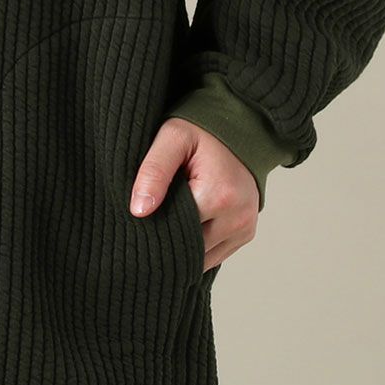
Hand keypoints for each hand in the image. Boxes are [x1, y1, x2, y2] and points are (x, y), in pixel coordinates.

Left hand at [128, 119, 258, 271]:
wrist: (239, 127)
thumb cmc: (202, 131)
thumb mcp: (172, 138)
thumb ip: (154, 172)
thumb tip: (139, 211)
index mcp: (219, 196)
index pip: (176, 232)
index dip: (154, 227)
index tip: (139, 217)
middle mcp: (238, 218)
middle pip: (190, 249)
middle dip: (167, 239)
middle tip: (148, 221)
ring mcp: (245, 229)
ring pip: (201, 257)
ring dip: (182, 247)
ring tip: (167, 221)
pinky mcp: (245, 233)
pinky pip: (215, 254)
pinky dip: (197, 246)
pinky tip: (183, 228)